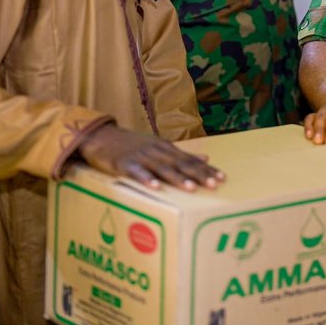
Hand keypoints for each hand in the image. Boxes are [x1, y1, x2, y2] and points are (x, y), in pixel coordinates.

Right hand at [77, 124, 223, 189]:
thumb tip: (206, 158)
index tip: (222, 178)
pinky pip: (137, 172)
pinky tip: (156, 187)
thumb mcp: (160, 147)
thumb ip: (183, 155)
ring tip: (191, 188)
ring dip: (177, 178)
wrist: (102, 136)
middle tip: (214, 184)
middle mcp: (157, 152)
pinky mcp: (124, 164)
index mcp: (167, 149)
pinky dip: (147, 179)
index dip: (207, 169)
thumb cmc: (133, 145)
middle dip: (198, 174)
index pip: (191, 160)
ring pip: (162, 168)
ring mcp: (141, 157)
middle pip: (181, 164)